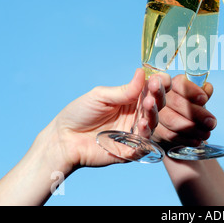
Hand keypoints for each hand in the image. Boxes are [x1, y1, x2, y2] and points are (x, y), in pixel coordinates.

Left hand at [47, 68, 170, 170]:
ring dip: (153, 111)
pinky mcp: (130, 150)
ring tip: (148, 103)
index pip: (151, 90)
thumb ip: (124, 90)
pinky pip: (144, 143)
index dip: (159, 83)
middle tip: (155, 86)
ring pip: (153, 122)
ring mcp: (134, 132)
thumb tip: (142, 73)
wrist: (63, 139)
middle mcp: (135, 115)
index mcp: (130, 99)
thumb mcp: (100, 96)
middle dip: (158, 94)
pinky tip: (142, 123)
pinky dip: (145, 132)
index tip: (160, 77)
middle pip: (156, 104)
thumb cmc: (79, 114)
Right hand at [153, 75, 216, 149]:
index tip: (204, 99)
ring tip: (206, 133)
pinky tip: (196, 140)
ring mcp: (153, 113)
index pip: (179, 83)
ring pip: (172, 120)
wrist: (172, 121)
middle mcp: (159, 96)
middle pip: (176, 102)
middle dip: (196, 113)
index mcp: (170, 83)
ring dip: (192, 128)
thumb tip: (208, 88)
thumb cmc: (185, 105)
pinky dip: (185, 139)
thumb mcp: (194, 96)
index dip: (192, 91)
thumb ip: (202, 91)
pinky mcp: (154, 130)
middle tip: (211, 122)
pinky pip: (169, 135)